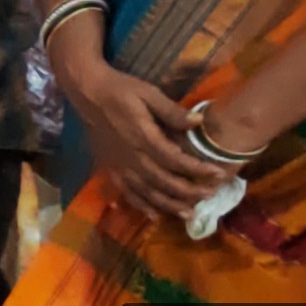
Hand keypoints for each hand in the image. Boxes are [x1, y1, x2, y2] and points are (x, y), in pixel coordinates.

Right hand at [64, 58, 217, 221]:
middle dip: (188, 191)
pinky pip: (127, 192)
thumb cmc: (121, 90)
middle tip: (210, 196)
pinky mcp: (110, 169)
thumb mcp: (148, 93)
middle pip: (164, 181)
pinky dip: (141, 206)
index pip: (175, 159)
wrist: (88, 94)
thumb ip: (172, 111)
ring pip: (147, 192)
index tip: (218, 174)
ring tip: (189, 214)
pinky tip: (155, 216)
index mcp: (143, 137)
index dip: (197, 169)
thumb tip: (199, 123)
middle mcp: (132, 157)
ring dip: (169, 205)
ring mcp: (120, 165)